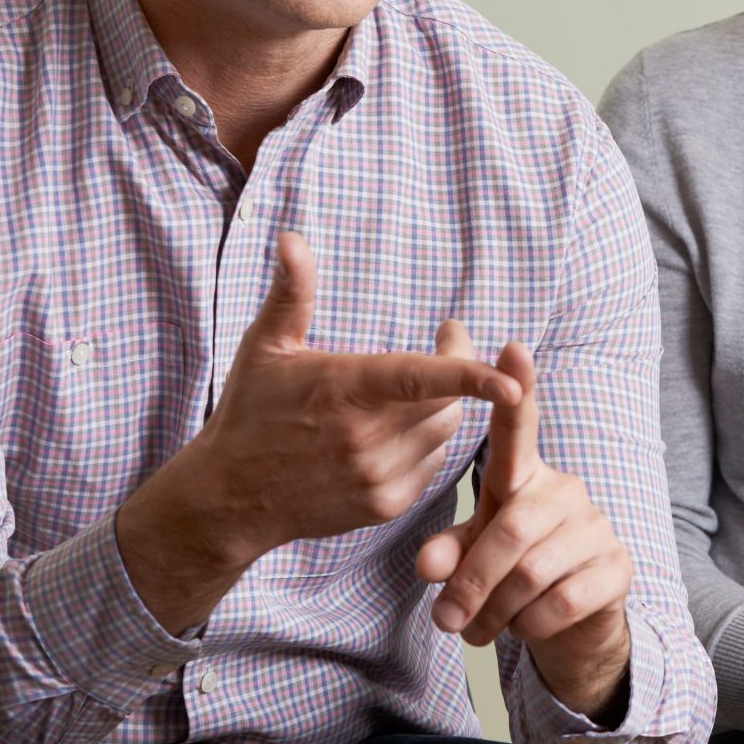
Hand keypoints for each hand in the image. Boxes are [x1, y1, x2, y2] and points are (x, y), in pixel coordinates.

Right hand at [116, 234, 521, 630]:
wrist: (230, 497)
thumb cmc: (250, 411)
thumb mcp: (265, 346)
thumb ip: (291, 292)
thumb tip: (292, 238)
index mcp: (344, 390)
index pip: (419, 379)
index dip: (470, 376)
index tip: (513, 380)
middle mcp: (365, 438)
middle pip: (447, 400)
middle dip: (456, 370)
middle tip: (446, 339)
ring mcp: (377, 476)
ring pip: (445, 432)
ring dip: (438, 408)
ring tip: (407, 391)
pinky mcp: (385, 505)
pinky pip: (433, 464)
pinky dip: (425, 444)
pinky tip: (393, 432)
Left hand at [415, 342, 634, 723]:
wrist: (574, 622)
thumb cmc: (513, 572)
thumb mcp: (472, 556)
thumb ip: (448, 554)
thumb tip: (428, 566)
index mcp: (525, 478)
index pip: (521, 428)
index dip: (517, 389)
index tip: (511, 346)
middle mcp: (564, 491)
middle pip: (510, 530)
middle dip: (472, 582)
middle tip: (447, 620)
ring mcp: (596, 528)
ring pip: (533, 573)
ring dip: (496, 612)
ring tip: (479, 629)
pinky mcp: (617, 568)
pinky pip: (561, 602)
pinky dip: (530, 626)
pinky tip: (524, 627)